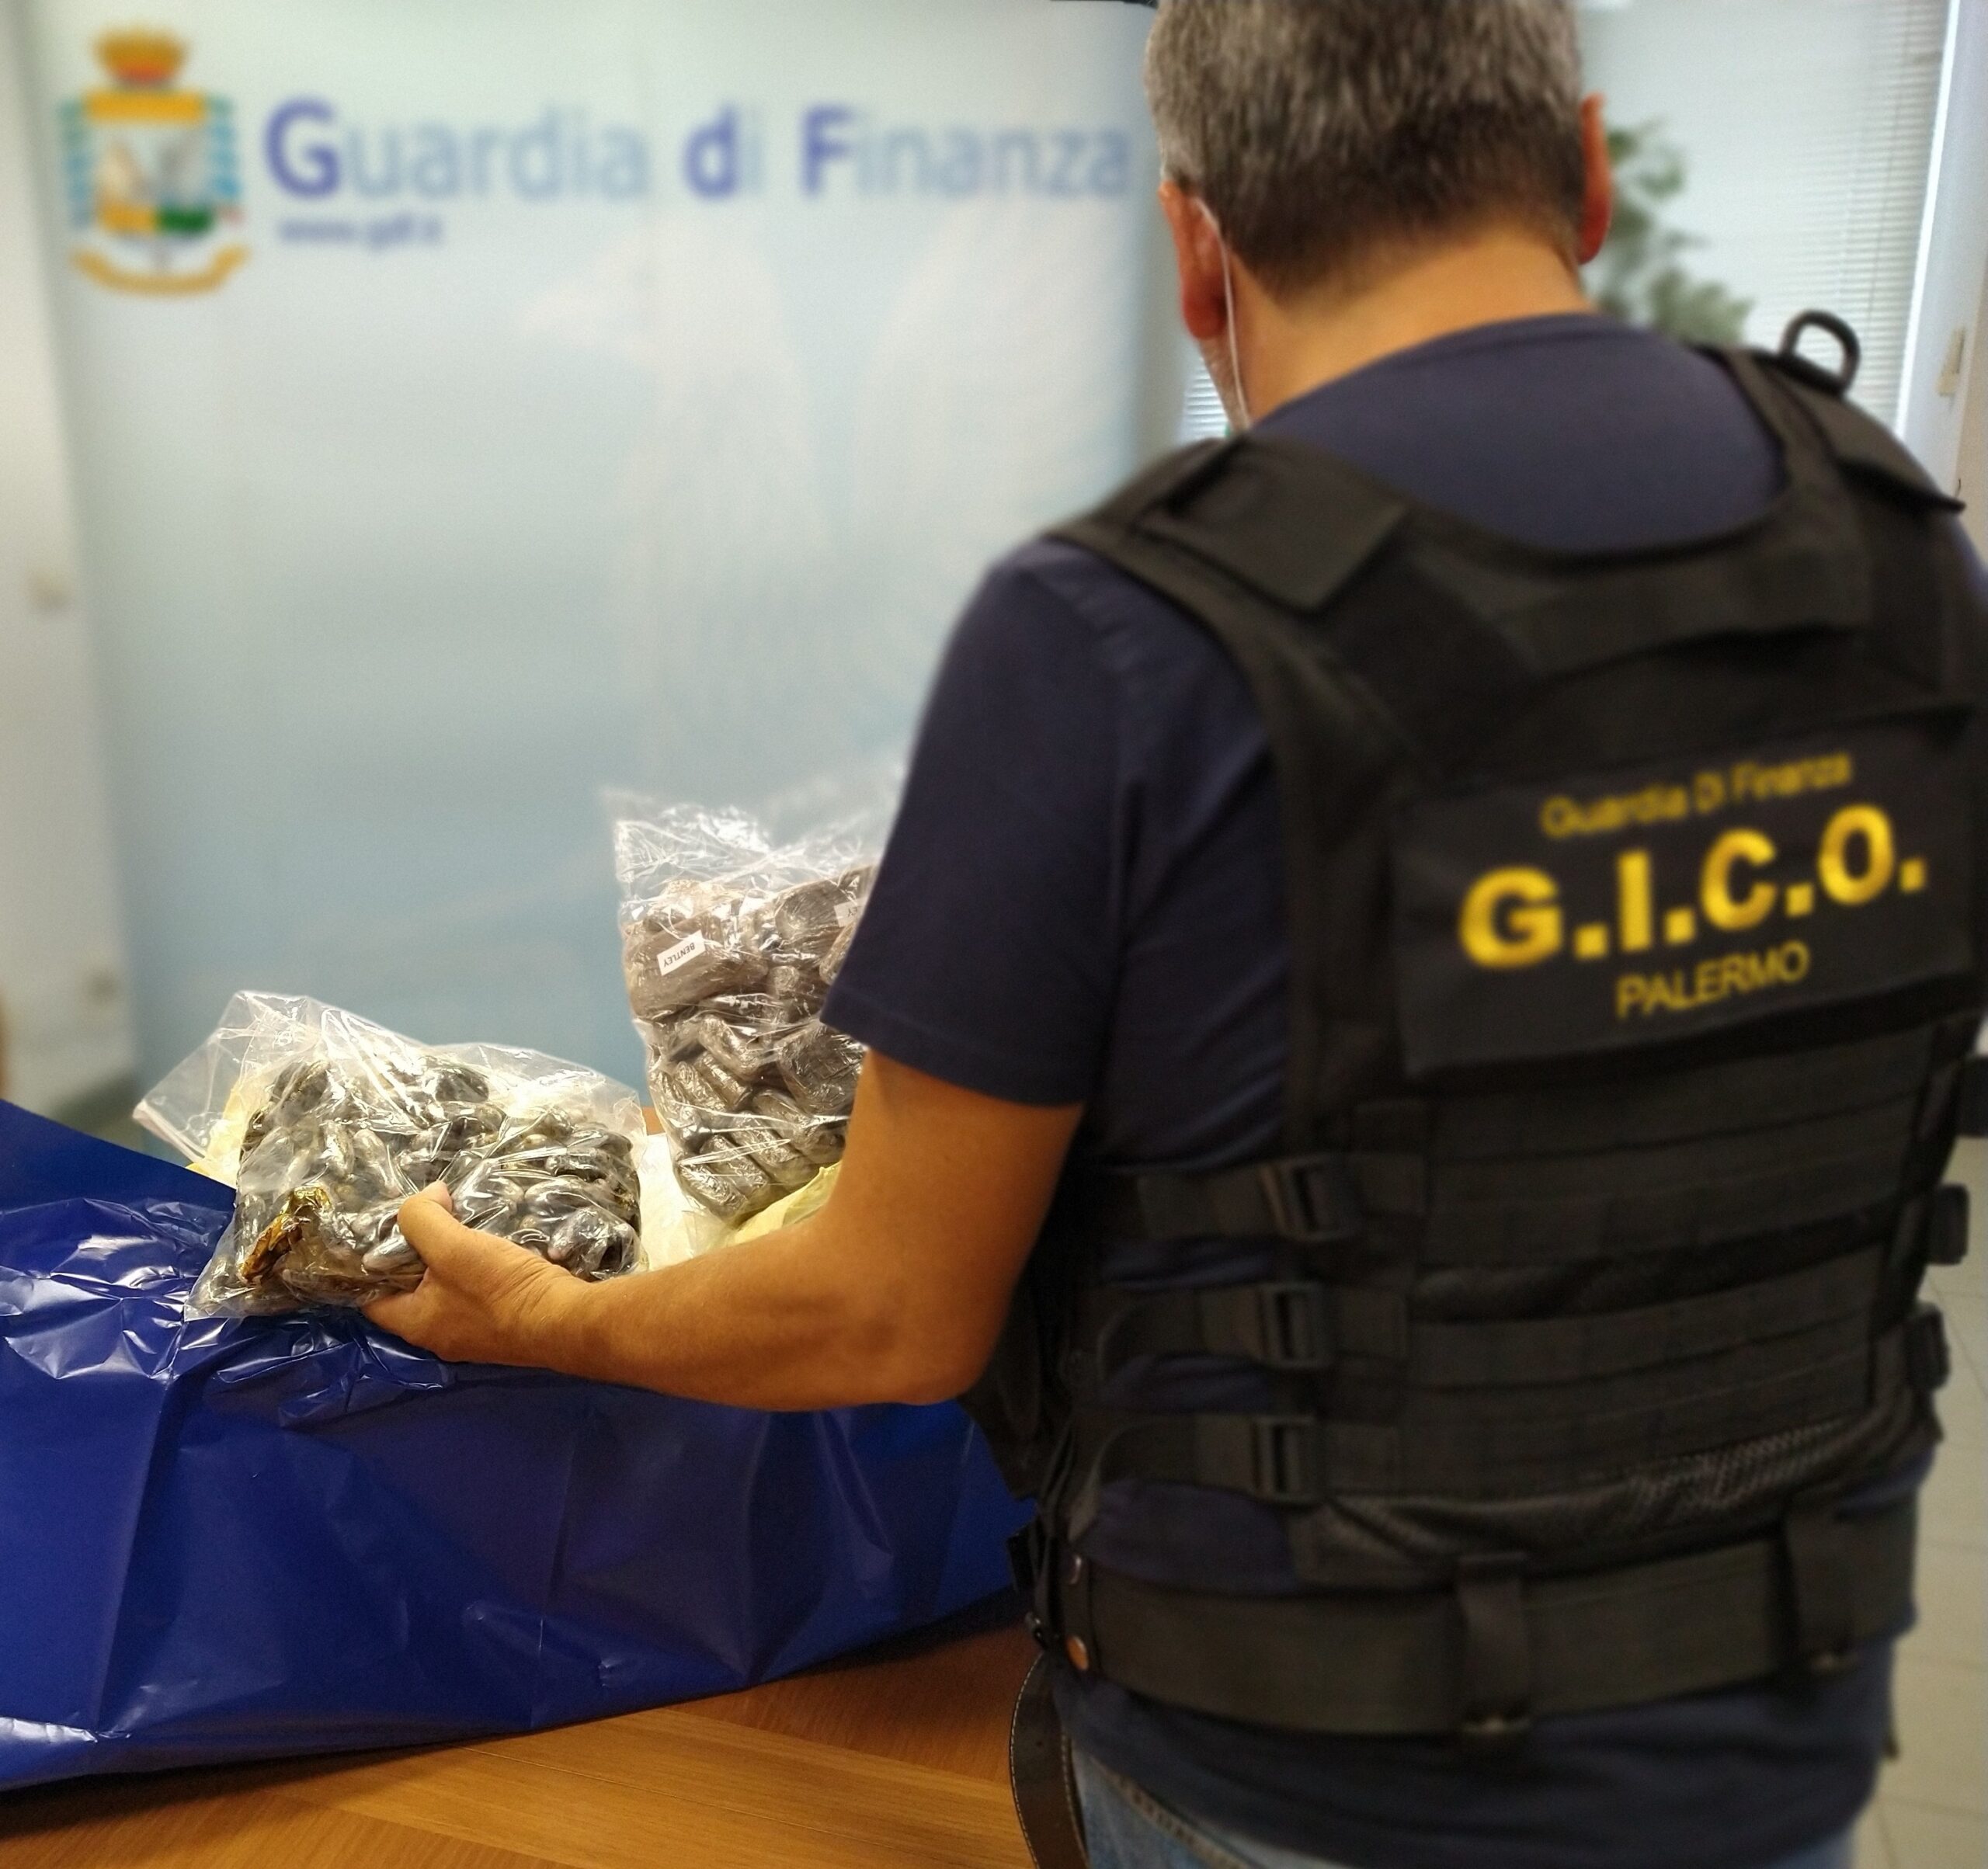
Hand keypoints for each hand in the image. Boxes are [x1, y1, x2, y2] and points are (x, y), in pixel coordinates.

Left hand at [362, 1185, 584, 1368]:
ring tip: (457, 1223)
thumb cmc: (502, 1290)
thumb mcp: (454, 1247)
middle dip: (414, 1254)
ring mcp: (471, 1333)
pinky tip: (489, 1245)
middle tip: (424, 1217)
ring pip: (445, 1290)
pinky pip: (474, 1293)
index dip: (369, 1261)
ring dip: (448, 1259)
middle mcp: (437, 1335)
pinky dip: (474, 1269)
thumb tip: (426, 1197)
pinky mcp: (500, 1325)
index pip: (370, 1296)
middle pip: (410, 1290)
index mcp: (414, 1323)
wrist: (566, 1321)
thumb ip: (424, 1219)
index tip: (381, 1227)